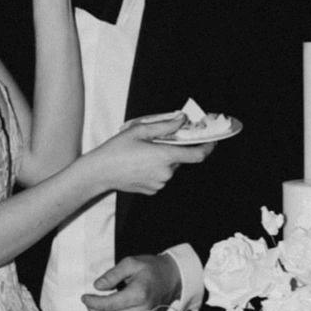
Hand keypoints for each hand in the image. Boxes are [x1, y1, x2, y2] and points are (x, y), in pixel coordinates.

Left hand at [82, 254, 181, 310]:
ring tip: (95, 309)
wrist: (173, 279)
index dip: (92, 302)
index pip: (108, 305)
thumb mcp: (131, 262)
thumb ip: (112, 274)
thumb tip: (97, 286)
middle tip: (88, 302)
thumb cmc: (151, 268)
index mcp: (139, 294)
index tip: (84, 297)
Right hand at [89, 115, 214, 195]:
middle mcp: (166, 173)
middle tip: (157, 141)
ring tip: (143, 153)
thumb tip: (182, 120)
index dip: (208, 148)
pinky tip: (139, 164)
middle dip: (173, 150)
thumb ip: (164, 125)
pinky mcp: (152, 190)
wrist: (99, 172)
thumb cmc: (116, 150)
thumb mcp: (139, 130)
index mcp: (165, 157)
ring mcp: (159, 183)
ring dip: (163, 160)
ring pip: (170, 168)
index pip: (197, 155)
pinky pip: (161, 177)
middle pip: (180, 160)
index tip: (211, 141)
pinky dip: (155, 169)